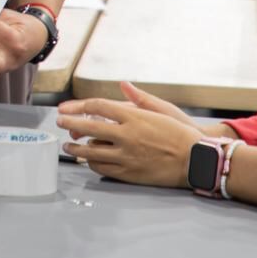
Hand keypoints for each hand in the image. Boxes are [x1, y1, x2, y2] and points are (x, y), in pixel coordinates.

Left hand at [56, 82, 206, 187]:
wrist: (196, 160)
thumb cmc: (181, 133)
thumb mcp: (162, 109)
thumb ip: (139, 98)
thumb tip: (124, 84)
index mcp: (134, 116)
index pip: (97, 106)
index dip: (77, 106)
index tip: (66, 107)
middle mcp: (127, 135)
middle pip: (89, 126)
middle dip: (70, 123)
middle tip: (60, 121)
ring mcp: (126, 155)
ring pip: (92, 150)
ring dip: (76, 146)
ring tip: (68, 144)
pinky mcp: (129, 173)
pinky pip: (103, 168)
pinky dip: (92, 162)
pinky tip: (88, 160)